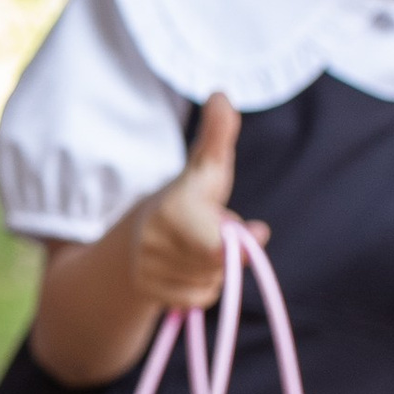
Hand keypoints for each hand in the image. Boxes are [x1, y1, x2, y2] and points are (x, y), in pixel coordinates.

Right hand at [32, 92, 266, 390]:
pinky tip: (188, 268)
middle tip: (212, 230)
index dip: (241, 241)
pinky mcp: (148, 293)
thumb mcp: (205, 168)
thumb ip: (218, 135)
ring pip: (210, 283)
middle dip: (227, 249)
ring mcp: (147, 269)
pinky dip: (201, 286)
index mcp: (171, 209)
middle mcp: (153, 241)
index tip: (260, 231)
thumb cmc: (184, 199)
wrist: (134, 236)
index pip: (217, 246)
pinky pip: (197, 299)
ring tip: (195, 247)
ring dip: (213, 269)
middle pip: (219, 264)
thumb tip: (223, 94)